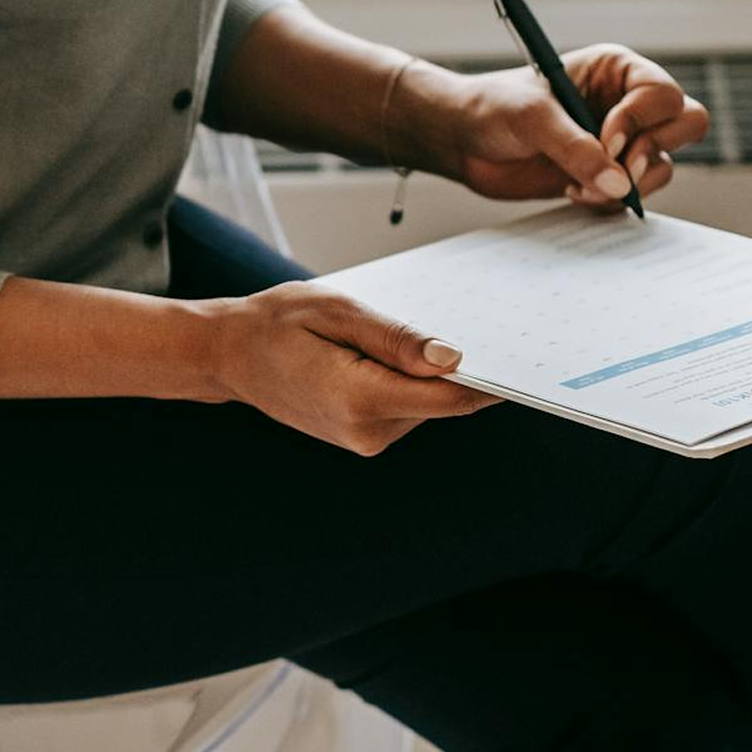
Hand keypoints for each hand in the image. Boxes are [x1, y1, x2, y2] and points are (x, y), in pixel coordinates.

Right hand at [201, 282, 499, 455]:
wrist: (229, 356)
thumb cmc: (277, 323)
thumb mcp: (338, 311)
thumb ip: (397, 338)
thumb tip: (453, 358)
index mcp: (360, 399)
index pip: (449, 396)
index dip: (491, 379)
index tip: (523, 355)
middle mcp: (366, 432)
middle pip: (442, 401)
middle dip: (457, 367)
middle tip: (467, 319)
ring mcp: (364, 440)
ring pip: (426, 404)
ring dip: (426, 372)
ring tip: (392, 332)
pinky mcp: (362, 437)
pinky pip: (405, 407)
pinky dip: (407, 381)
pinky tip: (381, 353)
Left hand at [414, 44, 709, 208]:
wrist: (462, 141)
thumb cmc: (492, 109)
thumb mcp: (531, 118)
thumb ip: (575, 148)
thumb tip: (620, 184)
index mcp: (616, 70)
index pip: (662, 94)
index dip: (640, 122)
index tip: (606, 143)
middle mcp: (627, 102)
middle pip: (686, 123)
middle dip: (654, 152)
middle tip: (617, 170)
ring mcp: (621, 141)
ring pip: (665, 164)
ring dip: (630, 184)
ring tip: (579, 186)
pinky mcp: (607, 174)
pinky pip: (636, 193)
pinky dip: (611, 201)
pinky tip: (572, 192)